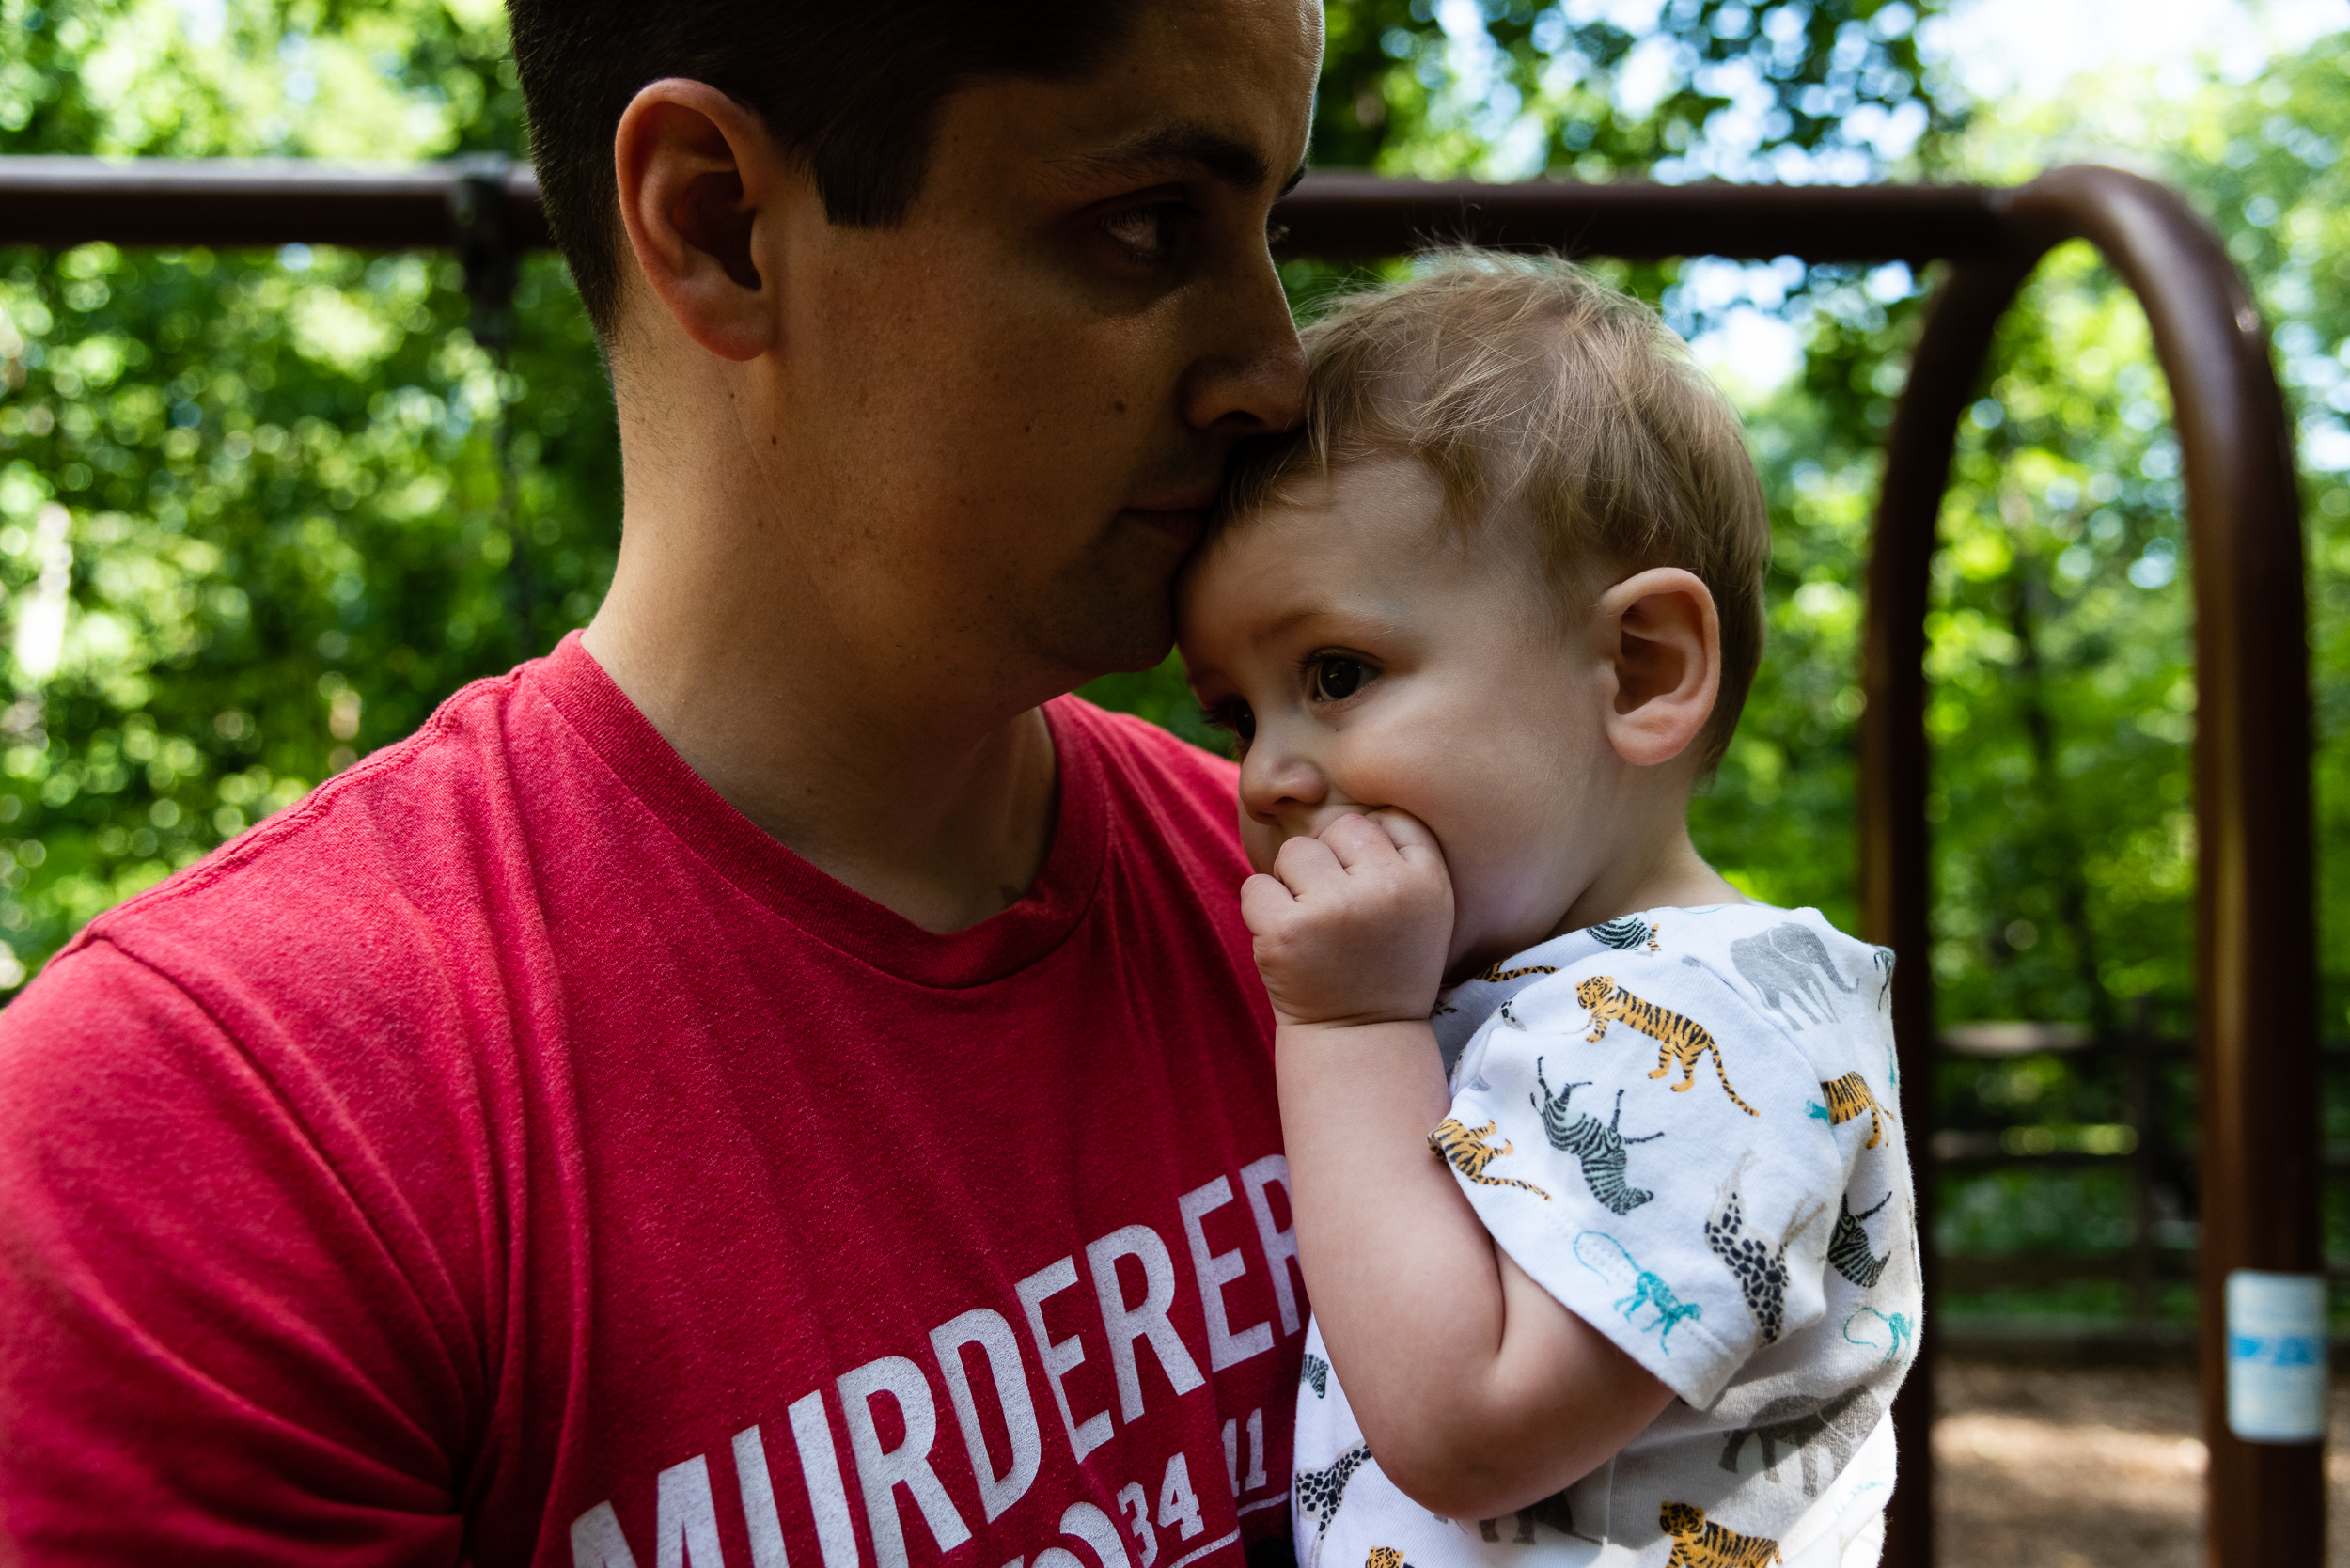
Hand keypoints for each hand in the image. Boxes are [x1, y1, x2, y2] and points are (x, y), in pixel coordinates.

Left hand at [1239, 810, 1453, 1028]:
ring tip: (1315, 928)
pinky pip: (1255, 886)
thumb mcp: (1425, 909)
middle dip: (1330, 864)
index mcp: (1428, 880)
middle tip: (1340, 915)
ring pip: (1294, 851)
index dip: (1367, 851)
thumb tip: (1354, 801)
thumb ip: (1403, 854)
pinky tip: (1288, 943)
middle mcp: (1387, 890)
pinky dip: (1262, 911)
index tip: (1367, 890)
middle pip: (1338, 828)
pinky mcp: (1287, 931)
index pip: (1386, 818)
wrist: (1360, 1037)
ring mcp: (1335, 909)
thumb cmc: (1386, 963)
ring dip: (1293, 884)